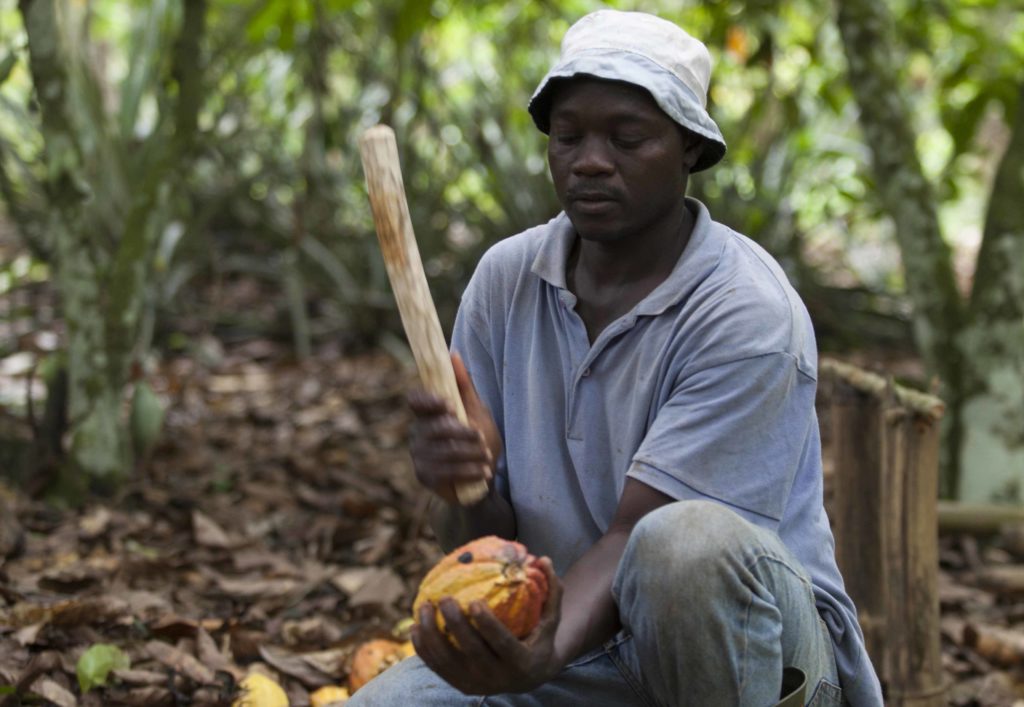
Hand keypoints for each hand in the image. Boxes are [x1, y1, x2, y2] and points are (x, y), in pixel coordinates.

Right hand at [408, 354, 502, 503]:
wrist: (483, 477)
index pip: (415, 401)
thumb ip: (464, 386)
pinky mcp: (424, 476)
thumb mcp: (476, 410)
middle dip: (464, 434)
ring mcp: (419, 456)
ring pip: (444, 451)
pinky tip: (482, 472)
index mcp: (427, 413)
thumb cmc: (478, 440)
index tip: (450, 406)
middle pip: (436, 428)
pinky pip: (445, 472)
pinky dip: (468, 471)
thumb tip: (453, 354)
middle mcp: (417, 433)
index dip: (429, 402)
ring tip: (487, 458)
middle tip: (482, 439)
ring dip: (470, 454)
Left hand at [411, 558, 563, 694]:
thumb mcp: (551, 618)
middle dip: (455, 625)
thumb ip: (552, 589)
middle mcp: (498, 678)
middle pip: (471, 652)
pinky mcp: (461, 685)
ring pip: (448, 661)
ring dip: (432, 635)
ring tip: (424, 607)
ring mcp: (477, 684)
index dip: (487, 625)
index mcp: (521, 662)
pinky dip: (423, 648)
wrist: (530, 677)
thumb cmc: (540, 637)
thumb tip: (544, 558)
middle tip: (444, 598)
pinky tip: (415, 626)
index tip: (473, 602)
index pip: (502, 644)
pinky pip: (437, 667)